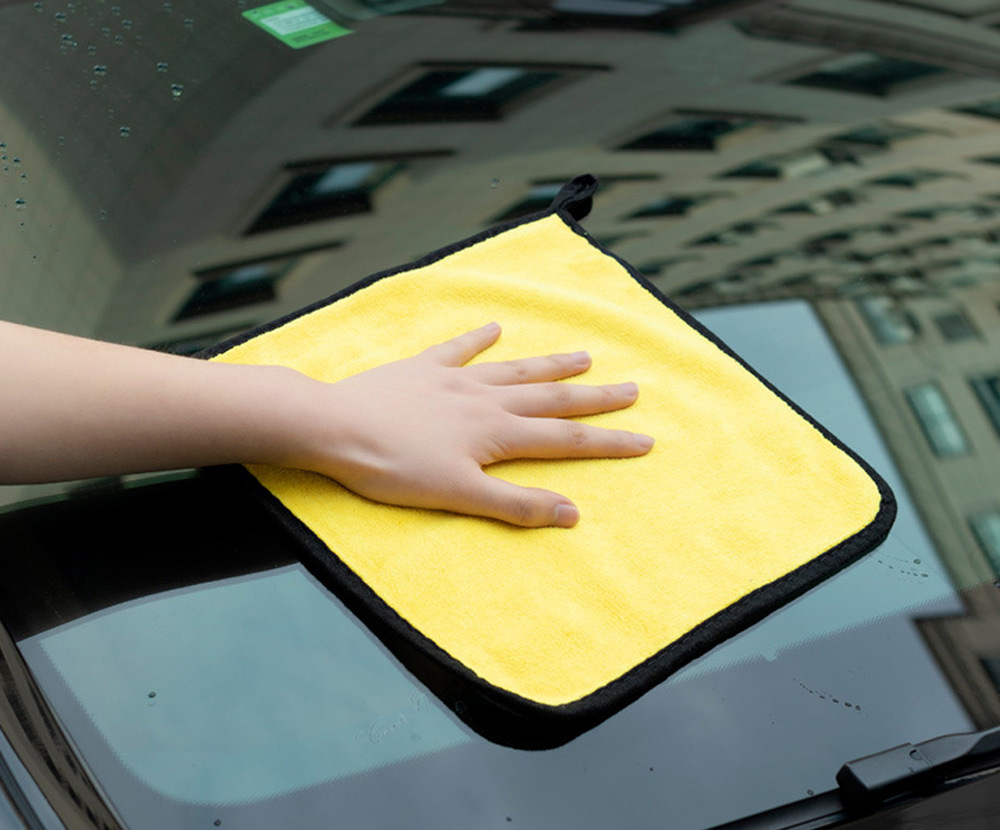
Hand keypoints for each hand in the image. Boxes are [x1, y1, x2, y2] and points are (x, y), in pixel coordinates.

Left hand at [284, 322, 653, 527]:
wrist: (334, 427)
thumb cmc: (393, 469)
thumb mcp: (458, 496)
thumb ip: (516, 505)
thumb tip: (572, 513)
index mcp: (497, 434)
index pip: (566, 440)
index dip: (609, 442)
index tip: (646, 439)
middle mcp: (485, 400)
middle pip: (550, 398)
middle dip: (594, 397)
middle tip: (632, 387)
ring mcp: (454, 379)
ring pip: (515, 369)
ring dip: (551, 364)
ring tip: (584, 355)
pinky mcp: (422, 368)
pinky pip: (457, 348)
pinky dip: (478, 337)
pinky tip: (494, 327)